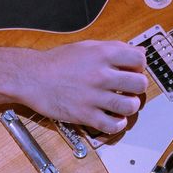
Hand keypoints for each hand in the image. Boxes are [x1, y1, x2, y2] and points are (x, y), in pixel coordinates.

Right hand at [28, 40, 148, 134]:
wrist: (32, 77)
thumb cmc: (58, 62)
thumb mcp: (87, 47)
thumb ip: (114, 49)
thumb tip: (139, 53)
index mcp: (103, 55)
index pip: (140, 60)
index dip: (139, 66)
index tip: (132, 71)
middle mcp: (101, 75)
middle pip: (140, 84)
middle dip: (137, 87)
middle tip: (129, 89)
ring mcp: (93, 96)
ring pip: (130, 106)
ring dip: (130, 106)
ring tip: (123, 104)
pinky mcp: (84, 115)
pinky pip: (113, 125)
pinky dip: (117, 124)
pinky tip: (113, 118)